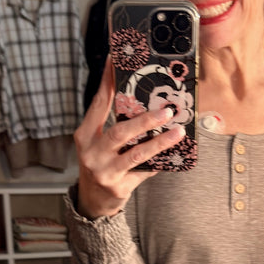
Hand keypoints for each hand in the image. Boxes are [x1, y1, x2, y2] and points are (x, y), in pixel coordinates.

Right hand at [74, 57, 185, 218]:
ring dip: (160, 142)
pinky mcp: (119, 187)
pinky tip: (173, 154)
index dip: (108, 82)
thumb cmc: (100, 164)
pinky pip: (144, 171)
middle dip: (145, 120)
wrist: (92, 201)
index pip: (98, 104)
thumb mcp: (98, 143)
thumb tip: (142, 99)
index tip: (116, 61)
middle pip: (120, 131)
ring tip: (178, 131)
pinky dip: (159, 162)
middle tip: (167, 110)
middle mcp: (91, 152)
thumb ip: (113, 124)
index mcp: (84, 135)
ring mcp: (105, 171)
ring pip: (136, 153)